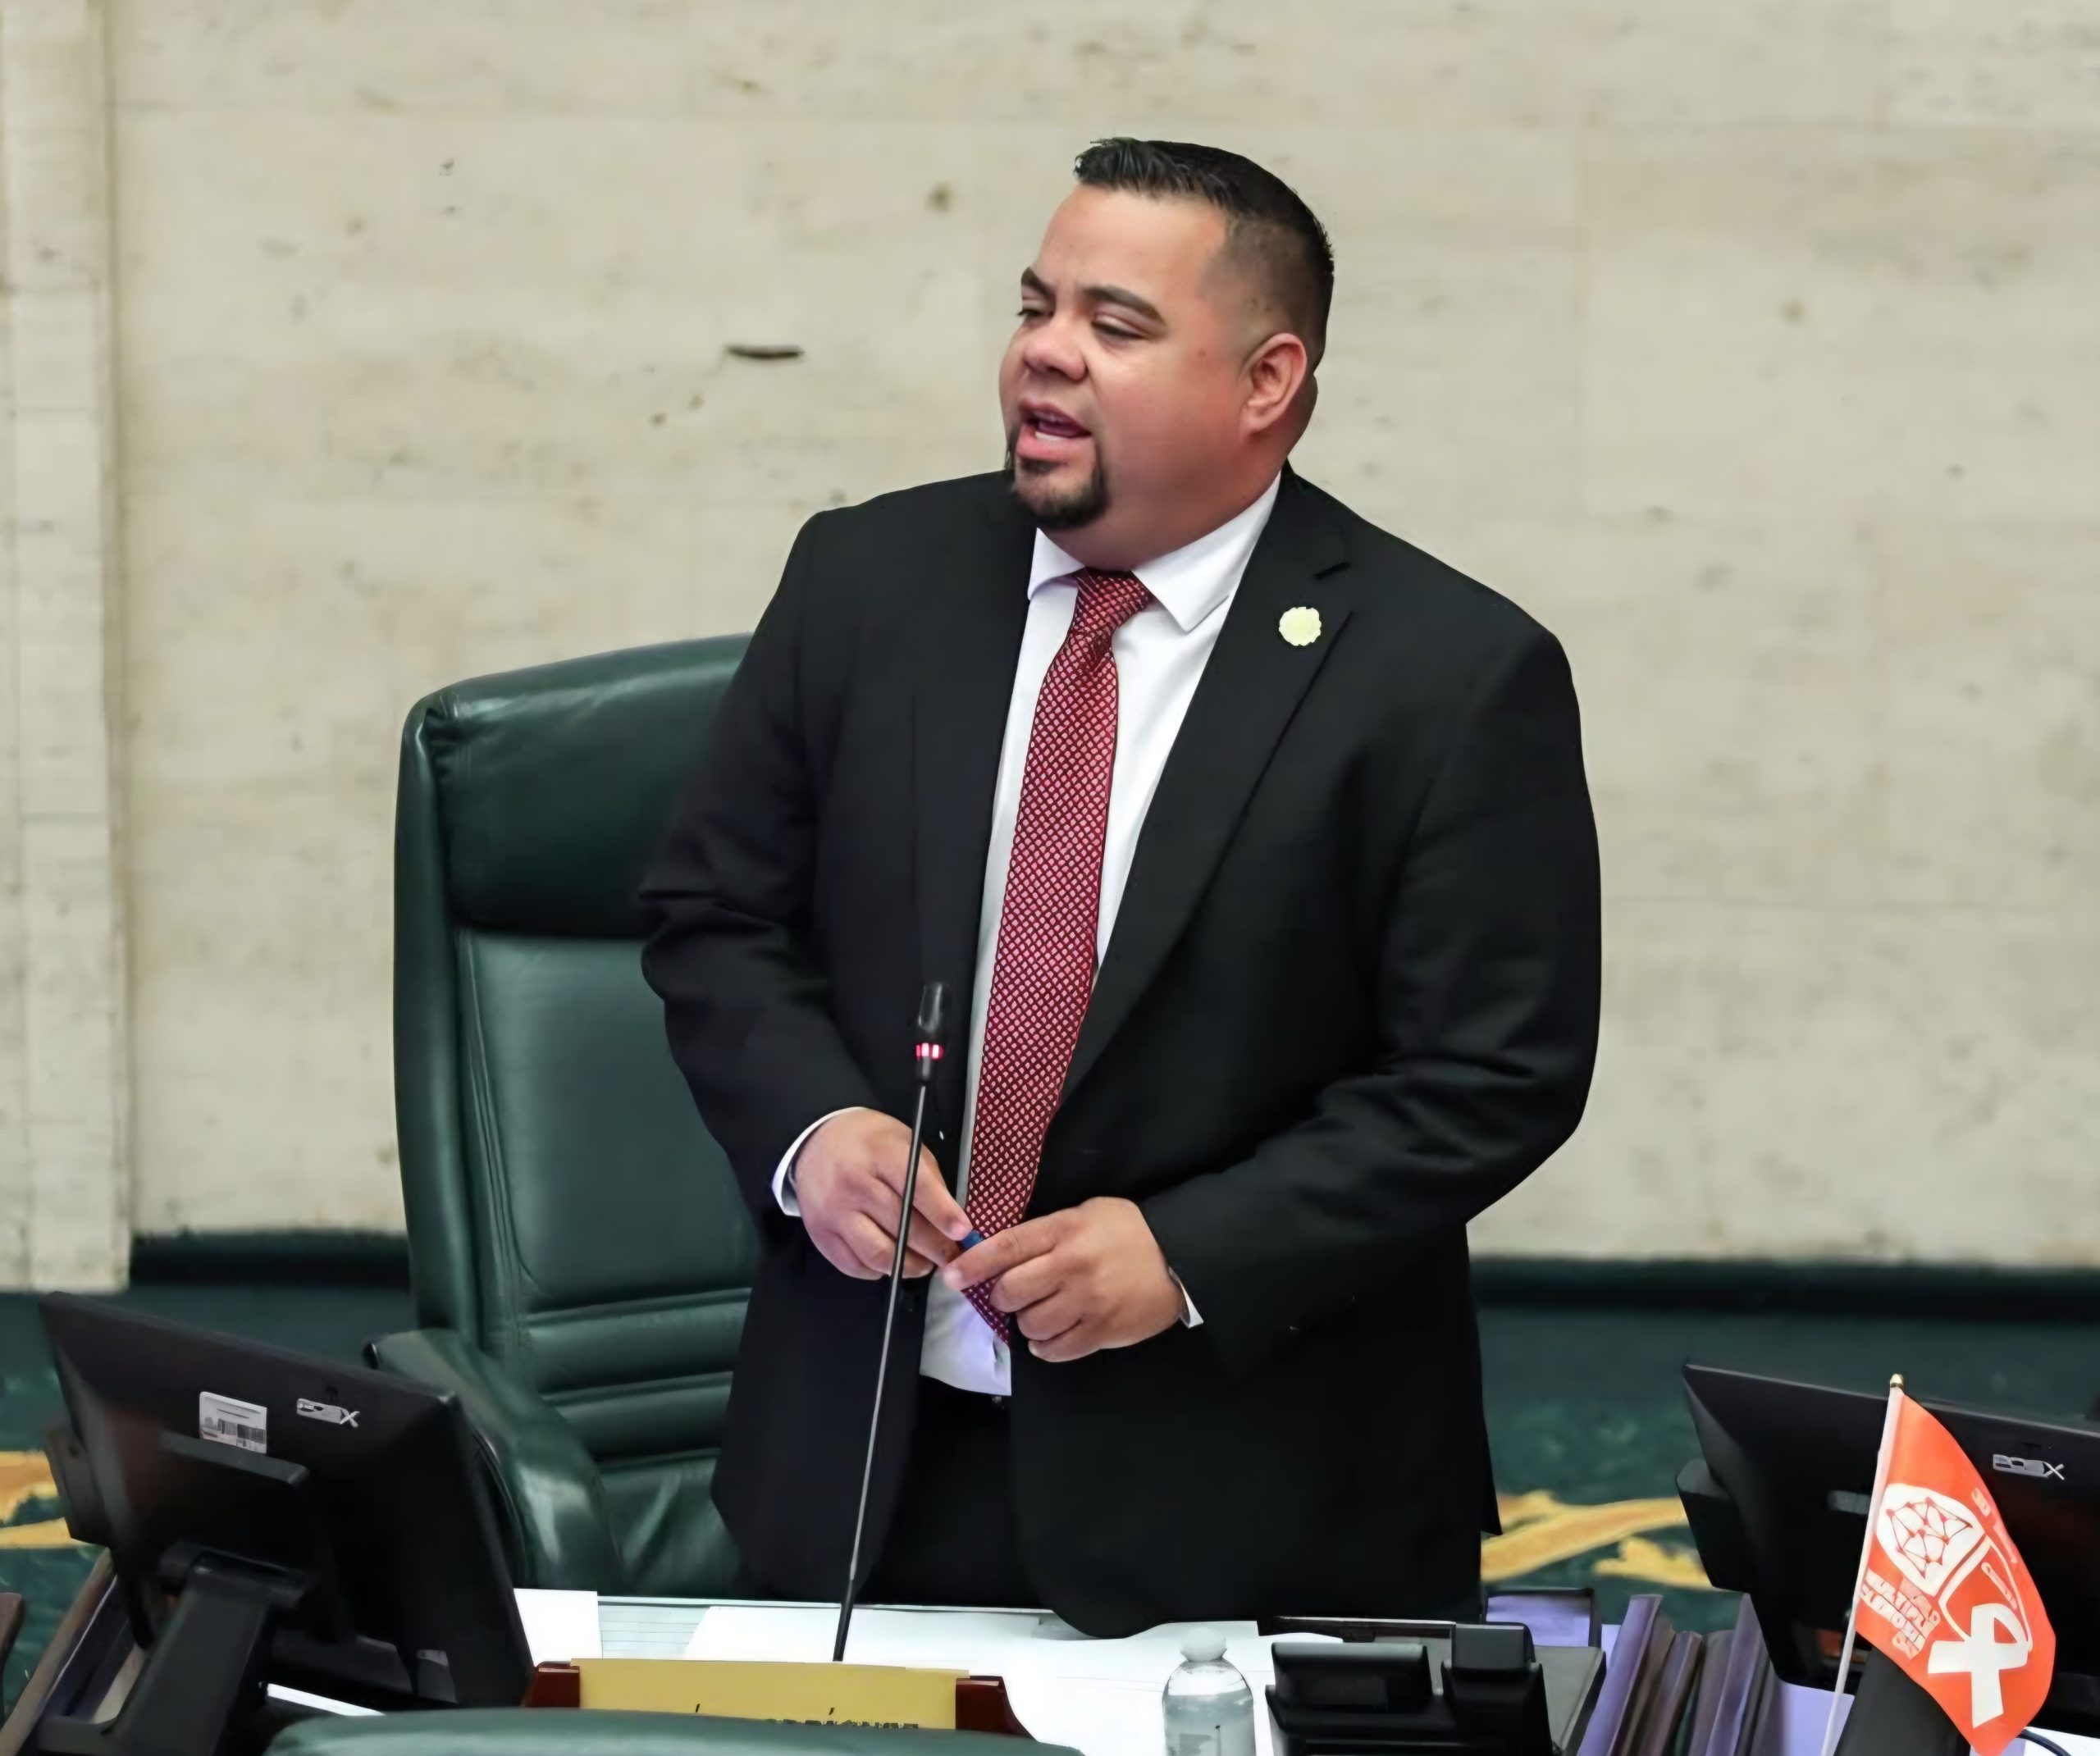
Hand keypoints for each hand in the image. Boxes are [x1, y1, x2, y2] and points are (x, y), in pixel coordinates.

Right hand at [793, 1109, 972, 1281]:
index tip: (963, 1232)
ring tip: (924, 1265)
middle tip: (951, 1256)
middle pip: (901, 1225)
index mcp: (880, 1154)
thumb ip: (929, 1178)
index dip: (943, 1213)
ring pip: (879, 1253)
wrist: (817, 1142)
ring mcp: (833, 1211)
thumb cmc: (870, 1144)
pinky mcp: (820, 1234)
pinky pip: (855, 1266)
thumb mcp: (904, 1143)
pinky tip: (892, 1262)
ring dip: (909, 1266)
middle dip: (934, 1247)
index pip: (917, 1188)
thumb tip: (952, 1220)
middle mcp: (854, 1183)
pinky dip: (879, 1270)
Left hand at [940, 1197, 1184, 1362]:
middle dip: (1002, 1297)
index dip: (973, 1264)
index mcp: (1064, 1230)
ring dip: (1027, 1323)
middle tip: (1012, 1294)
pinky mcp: (1102, 1330)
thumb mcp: (1085, 1215)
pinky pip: (1057, 1350)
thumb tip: (1004, 1254)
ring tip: (1041, 1313)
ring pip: (1031, 1324)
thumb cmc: (1128, 1231)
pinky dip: (1046, 1347)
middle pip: (1011, 1291)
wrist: (1180, 1257)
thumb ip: (1046, 1233)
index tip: (951, 1276)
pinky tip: (1054, 1334)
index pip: (1006, 1247)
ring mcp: (1088, 1301)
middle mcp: (1072, 1265)